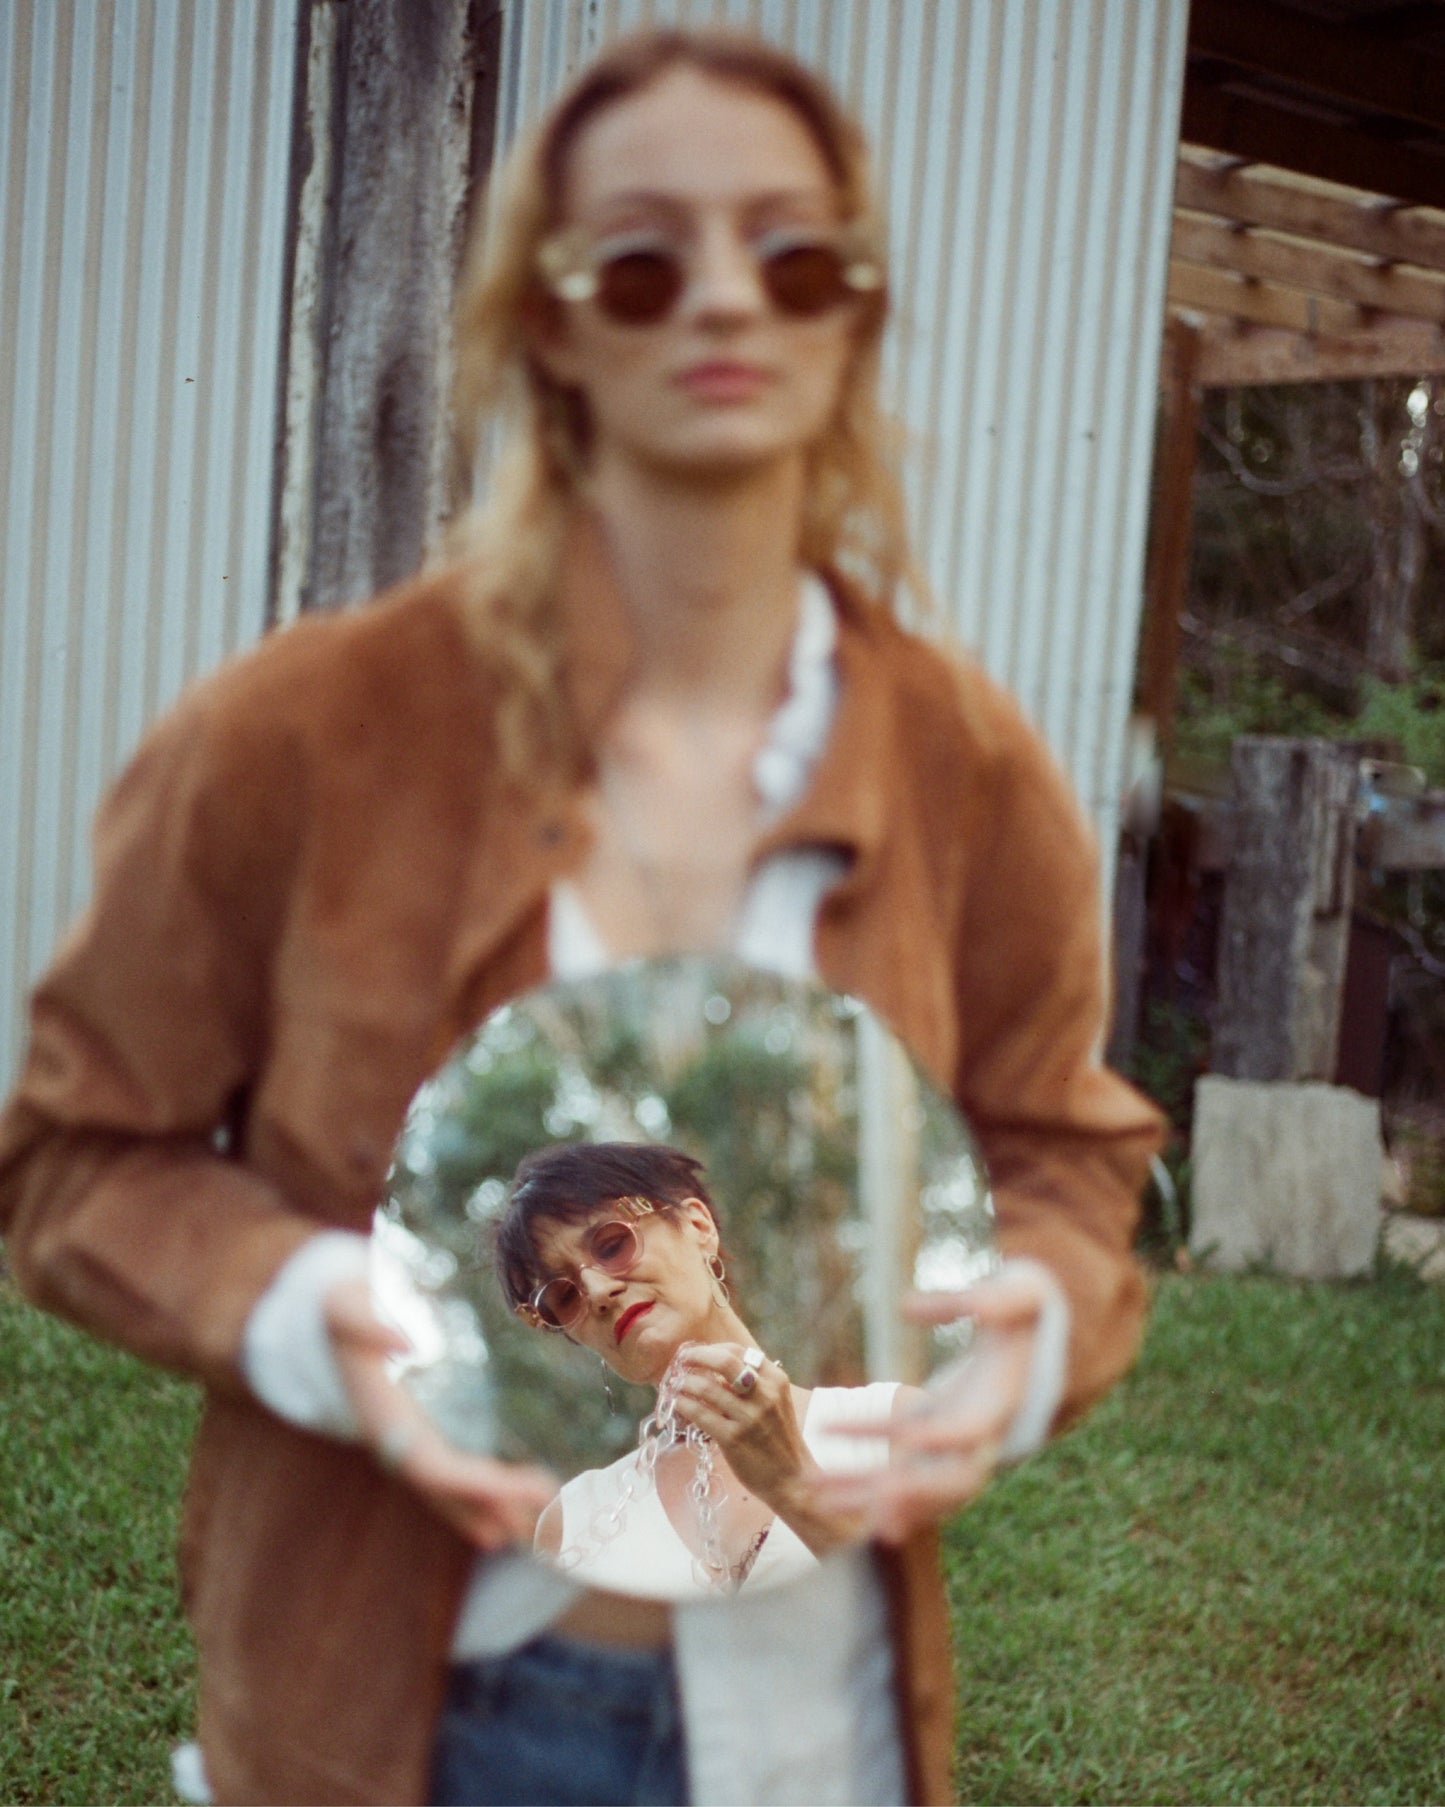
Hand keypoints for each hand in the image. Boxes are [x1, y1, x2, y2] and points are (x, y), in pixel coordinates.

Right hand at [324, 1277, 556, 1549]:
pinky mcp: (418, 1435)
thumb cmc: (341, 1307)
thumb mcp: (343, 1304)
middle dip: (496, 1501)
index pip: (430, 1466)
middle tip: (552, 1500)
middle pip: (447, 1488)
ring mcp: (405, 1442)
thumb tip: (404, 1343)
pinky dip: (478, 1499)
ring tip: (544, 1520)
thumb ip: (365, 1322)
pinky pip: (448, 1477)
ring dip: (492, 1511)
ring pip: (448, 1493)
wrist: (328, 1317)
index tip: (516, 1486)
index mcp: (381, 1418)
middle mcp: (393, 1441)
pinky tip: (509, 1513)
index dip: (471, 1484)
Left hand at [670, 1341, 810, 1510]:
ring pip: (706, 1387)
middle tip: (681, 1360)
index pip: (739, 1350)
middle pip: (724, 1360)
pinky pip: (700, 1414)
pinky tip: (677, 1403)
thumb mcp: (776, 1403)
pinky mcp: (733, 1439)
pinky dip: (683, 1404)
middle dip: (697, 1356)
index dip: (713, 1349)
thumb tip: (713, 1368)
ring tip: (674, 1385)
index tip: (698, 1354)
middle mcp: (764, 1394)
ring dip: (684, 1383)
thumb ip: (752, 1384)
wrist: (792, 1479)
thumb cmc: (779, 1439)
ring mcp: (749, 1417)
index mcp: (776, 1380)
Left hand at [814, 1266, 1051, 1543]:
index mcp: (997, 1406)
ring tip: (808, 1488)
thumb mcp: (1016, 1292)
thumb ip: (969, 1299)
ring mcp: (965, 1449)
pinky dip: (878, 1497)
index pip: (949, 1433)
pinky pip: (914, 1484)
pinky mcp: (947, 1446)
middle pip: (934, 1484)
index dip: (908, 1435)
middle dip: (880, 1490)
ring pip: (918, 1492)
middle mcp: (984, 1441)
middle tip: (819, 1484)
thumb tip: (906, 1306)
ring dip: (865, 1496)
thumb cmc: (1028, 1310)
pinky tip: (833, 1497)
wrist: (1044, 1340)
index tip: (857, 1429)